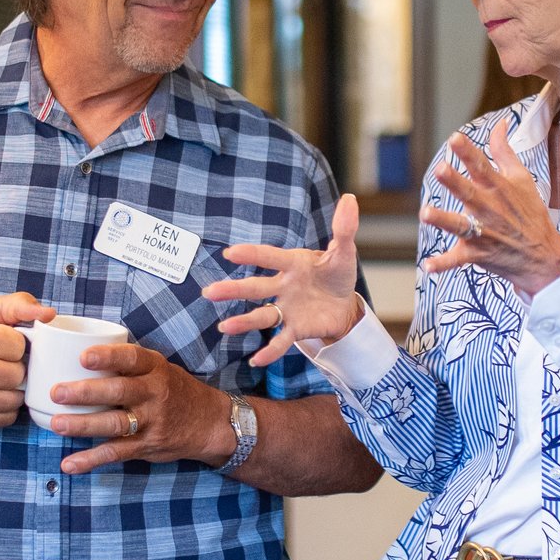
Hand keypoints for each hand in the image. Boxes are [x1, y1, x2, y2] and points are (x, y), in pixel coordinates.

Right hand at [0, 292, 49, 428]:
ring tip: (2, 378)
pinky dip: (7, 408)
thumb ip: (20, 305)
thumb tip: (49, 314)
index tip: (5, 342)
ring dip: (14, 389)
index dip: (17, 343)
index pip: (17, 346)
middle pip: (16, 375)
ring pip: (13, 400)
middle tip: (4, 362)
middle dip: (16, 367)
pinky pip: (4, 418)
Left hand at [46, 344, 236, 473]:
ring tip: (56, 424)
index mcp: (155, 369)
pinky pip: (116, 453)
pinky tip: (69, 464)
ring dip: (83, 425)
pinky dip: (91, 460)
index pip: (132, 358)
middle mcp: (154, 394)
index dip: (107, 357)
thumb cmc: (175, 390)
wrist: (210, 423)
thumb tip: (77, 355)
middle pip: (119, 392)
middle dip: (86, 392)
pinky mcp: (146, 446)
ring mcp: (151, 422)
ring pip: (114, 424)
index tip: (83, 357)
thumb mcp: (160, 369)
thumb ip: (128, 364)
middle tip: (58, 392)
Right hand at [206, 193, 364, 366]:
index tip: (230, 253)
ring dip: (244, 321)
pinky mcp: (296, 329)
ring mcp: (287, 309)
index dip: (252, 255)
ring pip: (262, 315)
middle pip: (255, 288)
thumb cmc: (336, 274)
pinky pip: (281, 340)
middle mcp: (283, 286)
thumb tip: (350, 198)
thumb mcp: (344, 252)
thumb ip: (344, 229)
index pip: (269, 257)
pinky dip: (270, 351)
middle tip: (209, 292)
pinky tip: (256, 360)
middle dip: (233, 290)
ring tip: (225, 326)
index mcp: (292, 264)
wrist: (343, 304)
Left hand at [425, 120, 559, 296]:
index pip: (481, 165)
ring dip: (443, 220)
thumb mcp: (521, 179)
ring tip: (425, 213)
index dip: (467, 151)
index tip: (454, 138)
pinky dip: (443, 264)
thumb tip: (499, 123)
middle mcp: (489, 209)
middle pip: (469, 192)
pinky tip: (427, 266)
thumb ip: (504, 151)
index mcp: (498, 188)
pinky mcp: (477, 254)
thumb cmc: (529, 213)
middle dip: (454, 182)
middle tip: (440, 169)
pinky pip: (457, 260)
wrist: (543, 256)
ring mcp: (483, 232)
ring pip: (460, 225)